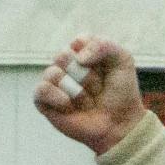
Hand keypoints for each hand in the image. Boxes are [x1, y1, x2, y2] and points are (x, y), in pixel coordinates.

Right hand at [34, 37, 145, 154]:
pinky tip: (69, 106)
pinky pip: (42, 89)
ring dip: (77, 91)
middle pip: (64, 55)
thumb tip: (77, 57)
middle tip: (98, 88)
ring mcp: (54, 82)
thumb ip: (103, 45)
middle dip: (87, 76)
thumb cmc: (121, 91)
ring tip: (87, 102)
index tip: (107, 70)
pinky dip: (58, 98)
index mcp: (83, 52)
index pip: (80, 41)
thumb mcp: (122, 60)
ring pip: (54, 73)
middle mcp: (66, 64)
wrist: (119, 123)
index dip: (95, 56)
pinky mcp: (44, 101)